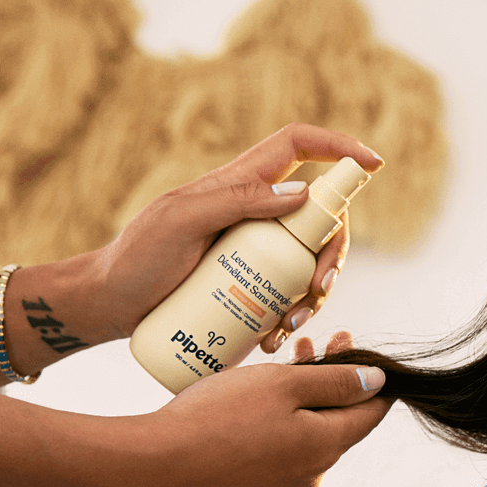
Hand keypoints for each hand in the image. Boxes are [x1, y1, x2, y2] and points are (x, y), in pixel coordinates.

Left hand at [86, 123, 383, 345]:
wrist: (112, 305)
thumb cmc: (137, 257)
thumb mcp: (180, 220)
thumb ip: (235, 199)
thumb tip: (300, 193)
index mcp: (241, 182)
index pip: (300, 146)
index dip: (340, 147)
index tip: (374, 165)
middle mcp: (256, 212)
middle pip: (321, 218)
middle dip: (333, 253)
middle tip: (318, 290)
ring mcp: (256, 250)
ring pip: (311, 261)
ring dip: (316, 295)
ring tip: (290, 327)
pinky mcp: (251, 285)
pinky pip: (290, 296)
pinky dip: (296, 317)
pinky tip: (279, 339)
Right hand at [127, 358, 388, 486]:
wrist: (154, 465)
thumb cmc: (219, 416)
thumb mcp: (283, 384)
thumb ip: (336, 381)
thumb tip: (379, 382)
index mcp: (327, 447)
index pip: (372, 412)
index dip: (369, 376)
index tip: (347, 342)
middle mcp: (313, 475)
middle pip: (338, 421)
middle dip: (328, 380)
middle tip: (309, 342)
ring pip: (307, 434)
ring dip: (301, 399)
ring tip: (277, 364)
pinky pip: (281, 450)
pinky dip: (279, 423)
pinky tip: (254, 401)